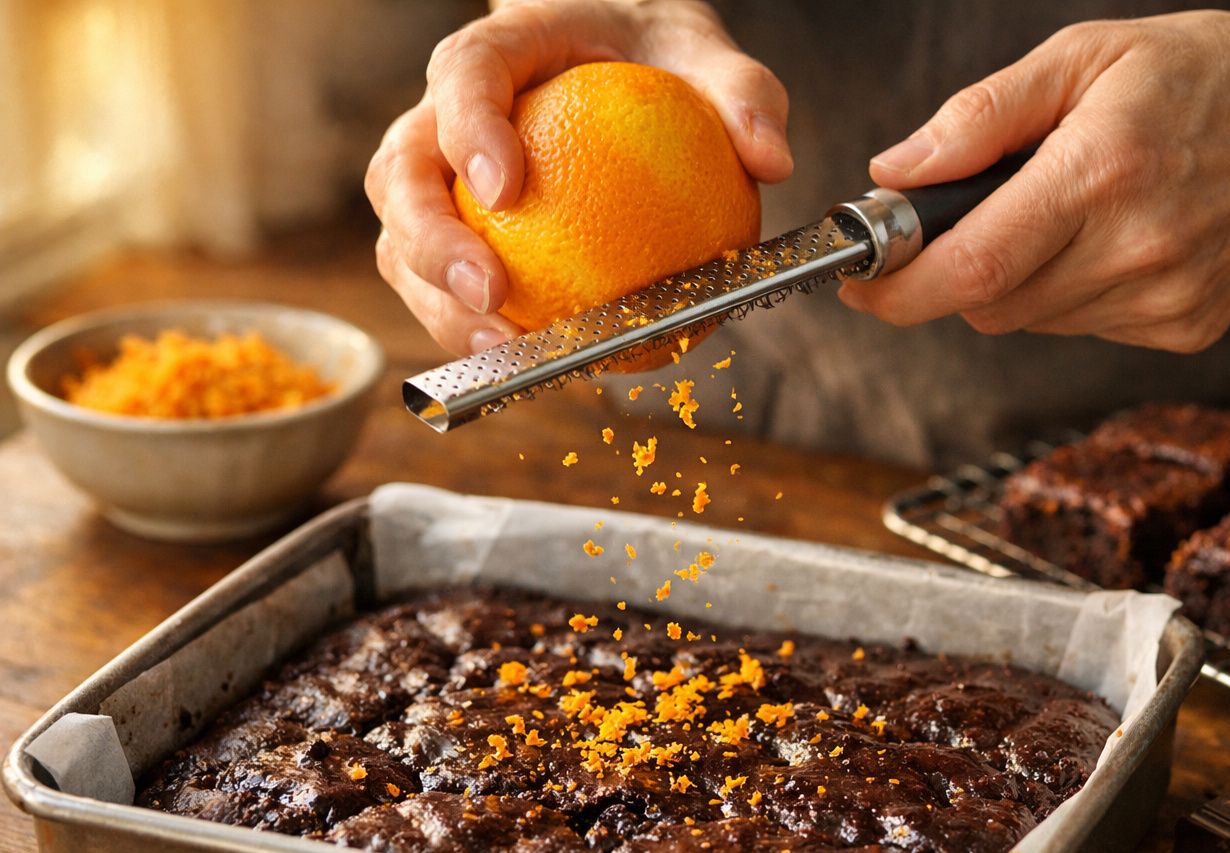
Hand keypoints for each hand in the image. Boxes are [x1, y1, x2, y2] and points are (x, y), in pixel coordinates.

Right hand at [366, 0, 791, 356]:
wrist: (624, 67)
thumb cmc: (656, 57)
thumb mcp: (707, 55)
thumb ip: (741, 94)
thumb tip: (771, 159)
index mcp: (500, 52)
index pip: (463, 75)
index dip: (468, 130)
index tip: (506, 187)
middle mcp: (445, 114)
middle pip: (400, 171)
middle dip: (430, 242)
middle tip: (492, 296)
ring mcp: (440, 181)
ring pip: (399, 243)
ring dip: (437, 306)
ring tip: (502, 353)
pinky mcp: (455, 237)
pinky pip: (442, 289)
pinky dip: (473, 330)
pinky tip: (534, 364)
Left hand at [838, 11, 1229, 352]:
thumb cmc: (1212, 74)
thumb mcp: (1089, 55)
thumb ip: (983, 116)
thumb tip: (896, 170)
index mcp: (1101, 174)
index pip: (967, 270)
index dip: (895, 290)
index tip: (856, 286)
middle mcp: (1136, 252)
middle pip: (988, 306)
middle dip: (952, 273)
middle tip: (968, 218)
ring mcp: (1166, 302)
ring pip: (1031, 321)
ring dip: (1016, 279)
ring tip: (1067, 210)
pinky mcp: (1187, 331)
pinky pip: (1083, 327)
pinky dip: (1069, 292)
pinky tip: (1113, 238)